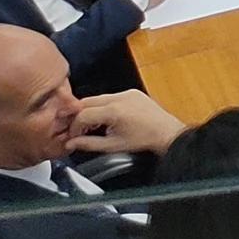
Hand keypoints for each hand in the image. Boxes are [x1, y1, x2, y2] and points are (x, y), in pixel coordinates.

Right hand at [67, 90, 184, 156]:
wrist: (167, 133)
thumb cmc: (144, 140)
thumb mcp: (112, 146)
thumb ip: (88, 144)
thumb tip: (70, 143)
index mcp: (114, 110)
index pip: (83, 114)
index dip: (74, 126)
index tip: (74, 136)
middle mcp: (120, 97)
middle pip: (87, 101)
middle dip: (79, 116)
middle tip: (78, 130)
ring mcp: (127, 93)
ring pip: (98, 98)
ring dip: (91, 111)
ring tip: (94, 127)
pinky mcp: (133, 92)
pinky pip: (111, 96)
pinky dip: (103, 106)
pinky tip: (106, 119)